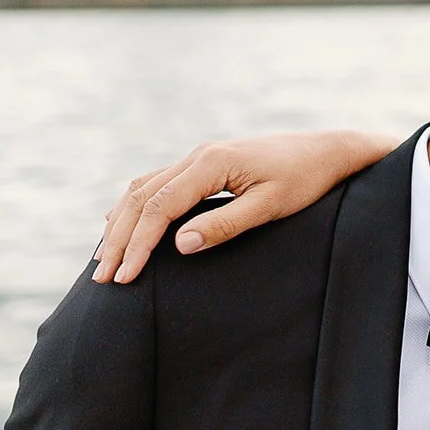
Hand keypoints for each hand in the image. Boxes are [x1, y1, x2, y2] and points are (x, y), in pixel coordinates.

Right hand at [92, 130, 396, 284]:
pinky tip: (123, 224)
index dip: (138, 245)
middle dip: (119, 239)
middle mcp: (197, 155)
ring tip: (105, 259)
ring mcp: (199, 157)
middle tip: (102, 278)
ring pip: (143, 188)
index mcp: (211, 164)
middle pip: (141, 198)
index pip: (160, 208)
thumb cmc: (305, 180)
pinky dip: (136, 206)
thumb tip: (180, 246)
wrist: (327, 151)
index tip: (125, 278)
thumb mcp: (270, 207)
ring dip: (121, 223)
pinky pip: (157, 183)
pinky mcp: (205, 163)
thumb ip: (225, 225)